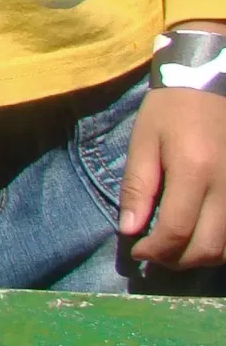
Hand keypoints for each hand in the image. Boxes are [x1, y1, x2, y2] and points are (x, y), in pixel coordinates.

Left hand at [118, 85, 225, 267]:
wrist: (210, 84)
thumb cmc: (170, 110)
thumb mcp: (144, 141)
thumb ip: (137, 187)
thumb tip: (130, 230)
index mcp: (194, 170)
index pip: (176, 231)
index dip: (154, 250)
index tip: (137, 249)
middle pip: (208, 248)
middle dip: (176, 261)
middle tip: (155, 253)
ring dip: (200, 257)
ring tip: (176, 248)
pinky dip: (220, 244)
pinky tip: (200, 235)